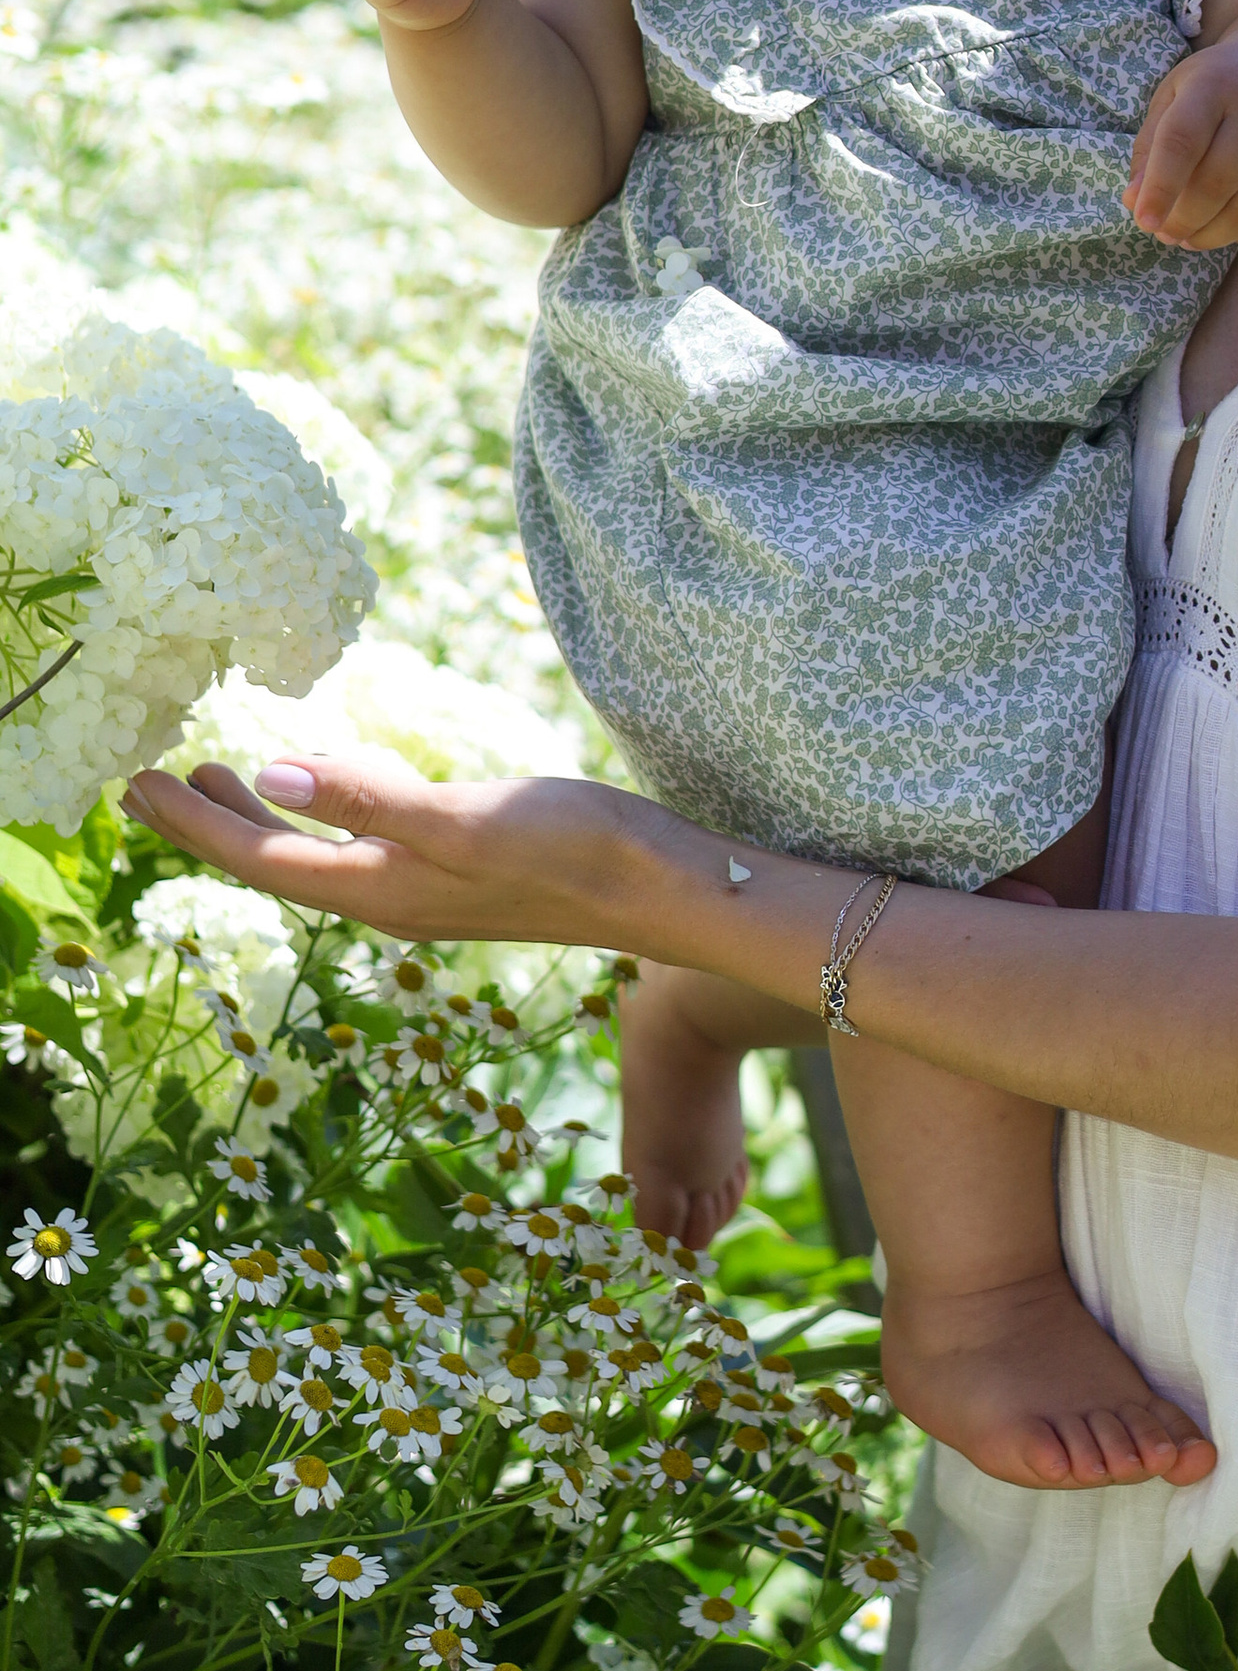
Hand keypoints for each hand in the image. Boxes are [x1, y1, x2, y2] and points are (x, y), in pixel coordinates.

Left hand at [121, 752, 642, 946]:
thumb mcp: (464, 816)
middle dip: (214, 823)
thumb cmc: (575, 849)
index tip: (135, 784)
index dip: (194, 823)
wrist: (668, 889)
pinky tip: (338, 788)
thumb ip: (369, 797)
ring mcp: (431, 889)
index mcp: (382, 888)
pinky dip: (328, 814)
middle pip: (280, 861)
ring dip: (266, 819)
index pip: (261, 859)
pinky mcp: (464, 872)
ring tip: (225, 779)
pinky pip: (366, 845)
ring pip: (321, 854)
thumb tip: (272, 773)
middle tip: (156, 780)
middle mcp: (394, 897)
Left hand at [1125, 28, 1237, 250]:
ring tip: (1189, 238)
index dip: (1161, 187)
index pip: (1183, 141)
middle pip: (1219, 180)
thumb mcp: (1176, 98)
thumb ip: (1151, 149)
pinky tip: (1229, 231)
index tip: (1144, 221)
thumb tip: (1135, 202)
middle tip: (1165, 234)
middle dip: (1185, 219)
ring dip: (1214, 235)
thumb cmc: (1219, 89)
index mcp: (1214, 84)